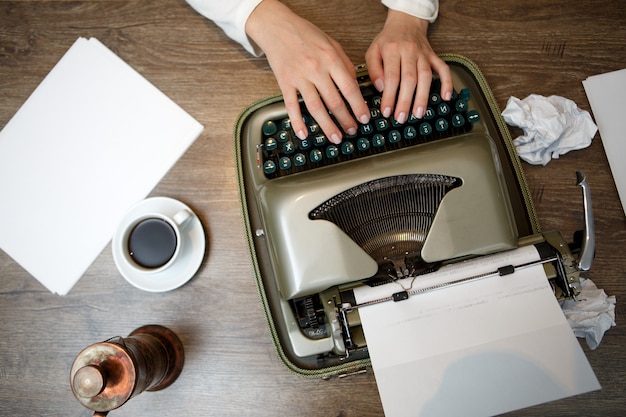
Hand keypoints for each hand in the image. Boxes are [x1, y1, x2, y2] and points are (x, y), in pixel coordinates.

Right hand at [246, 0, 369, 143]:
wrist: (277, 27)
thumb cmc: (305, 34)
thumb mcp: (332, 44)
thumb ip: (345, 64)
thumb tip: (355, 86)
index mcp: (331, 59)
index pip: (349, 88)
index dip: (358, 106)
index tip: (364, 118)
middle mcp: (316, 69)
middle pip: (334, 101)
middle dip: (346, 120)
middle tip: (352, 131)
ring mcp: (299, 78)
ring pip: (316, 108)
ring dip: (327, 126)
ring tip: (335, 137)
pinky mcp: (284, 83)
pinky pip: (292, 106)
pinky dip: (297, 122)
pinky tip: (304, 134)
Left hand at [365, 10, 451, 122]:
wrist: (406, 22)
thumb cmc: (388, 41)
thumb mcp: (373, 51)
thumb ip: (374, 70)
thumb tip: (381, 88)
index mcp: (392, 50)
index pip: (391, 76)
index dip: (389, 96)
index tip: (386, 111)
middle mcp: (410, 52)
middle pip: (409, 79)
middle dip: (405, 101)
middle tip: (401, 118)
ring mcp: (424, 54)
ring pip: (426, 77)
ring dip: (423, 97)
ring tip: (418, 114)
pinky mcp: (434, 56)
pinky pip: (443, 69)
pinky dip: (447, 82)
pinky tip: (446, 97)